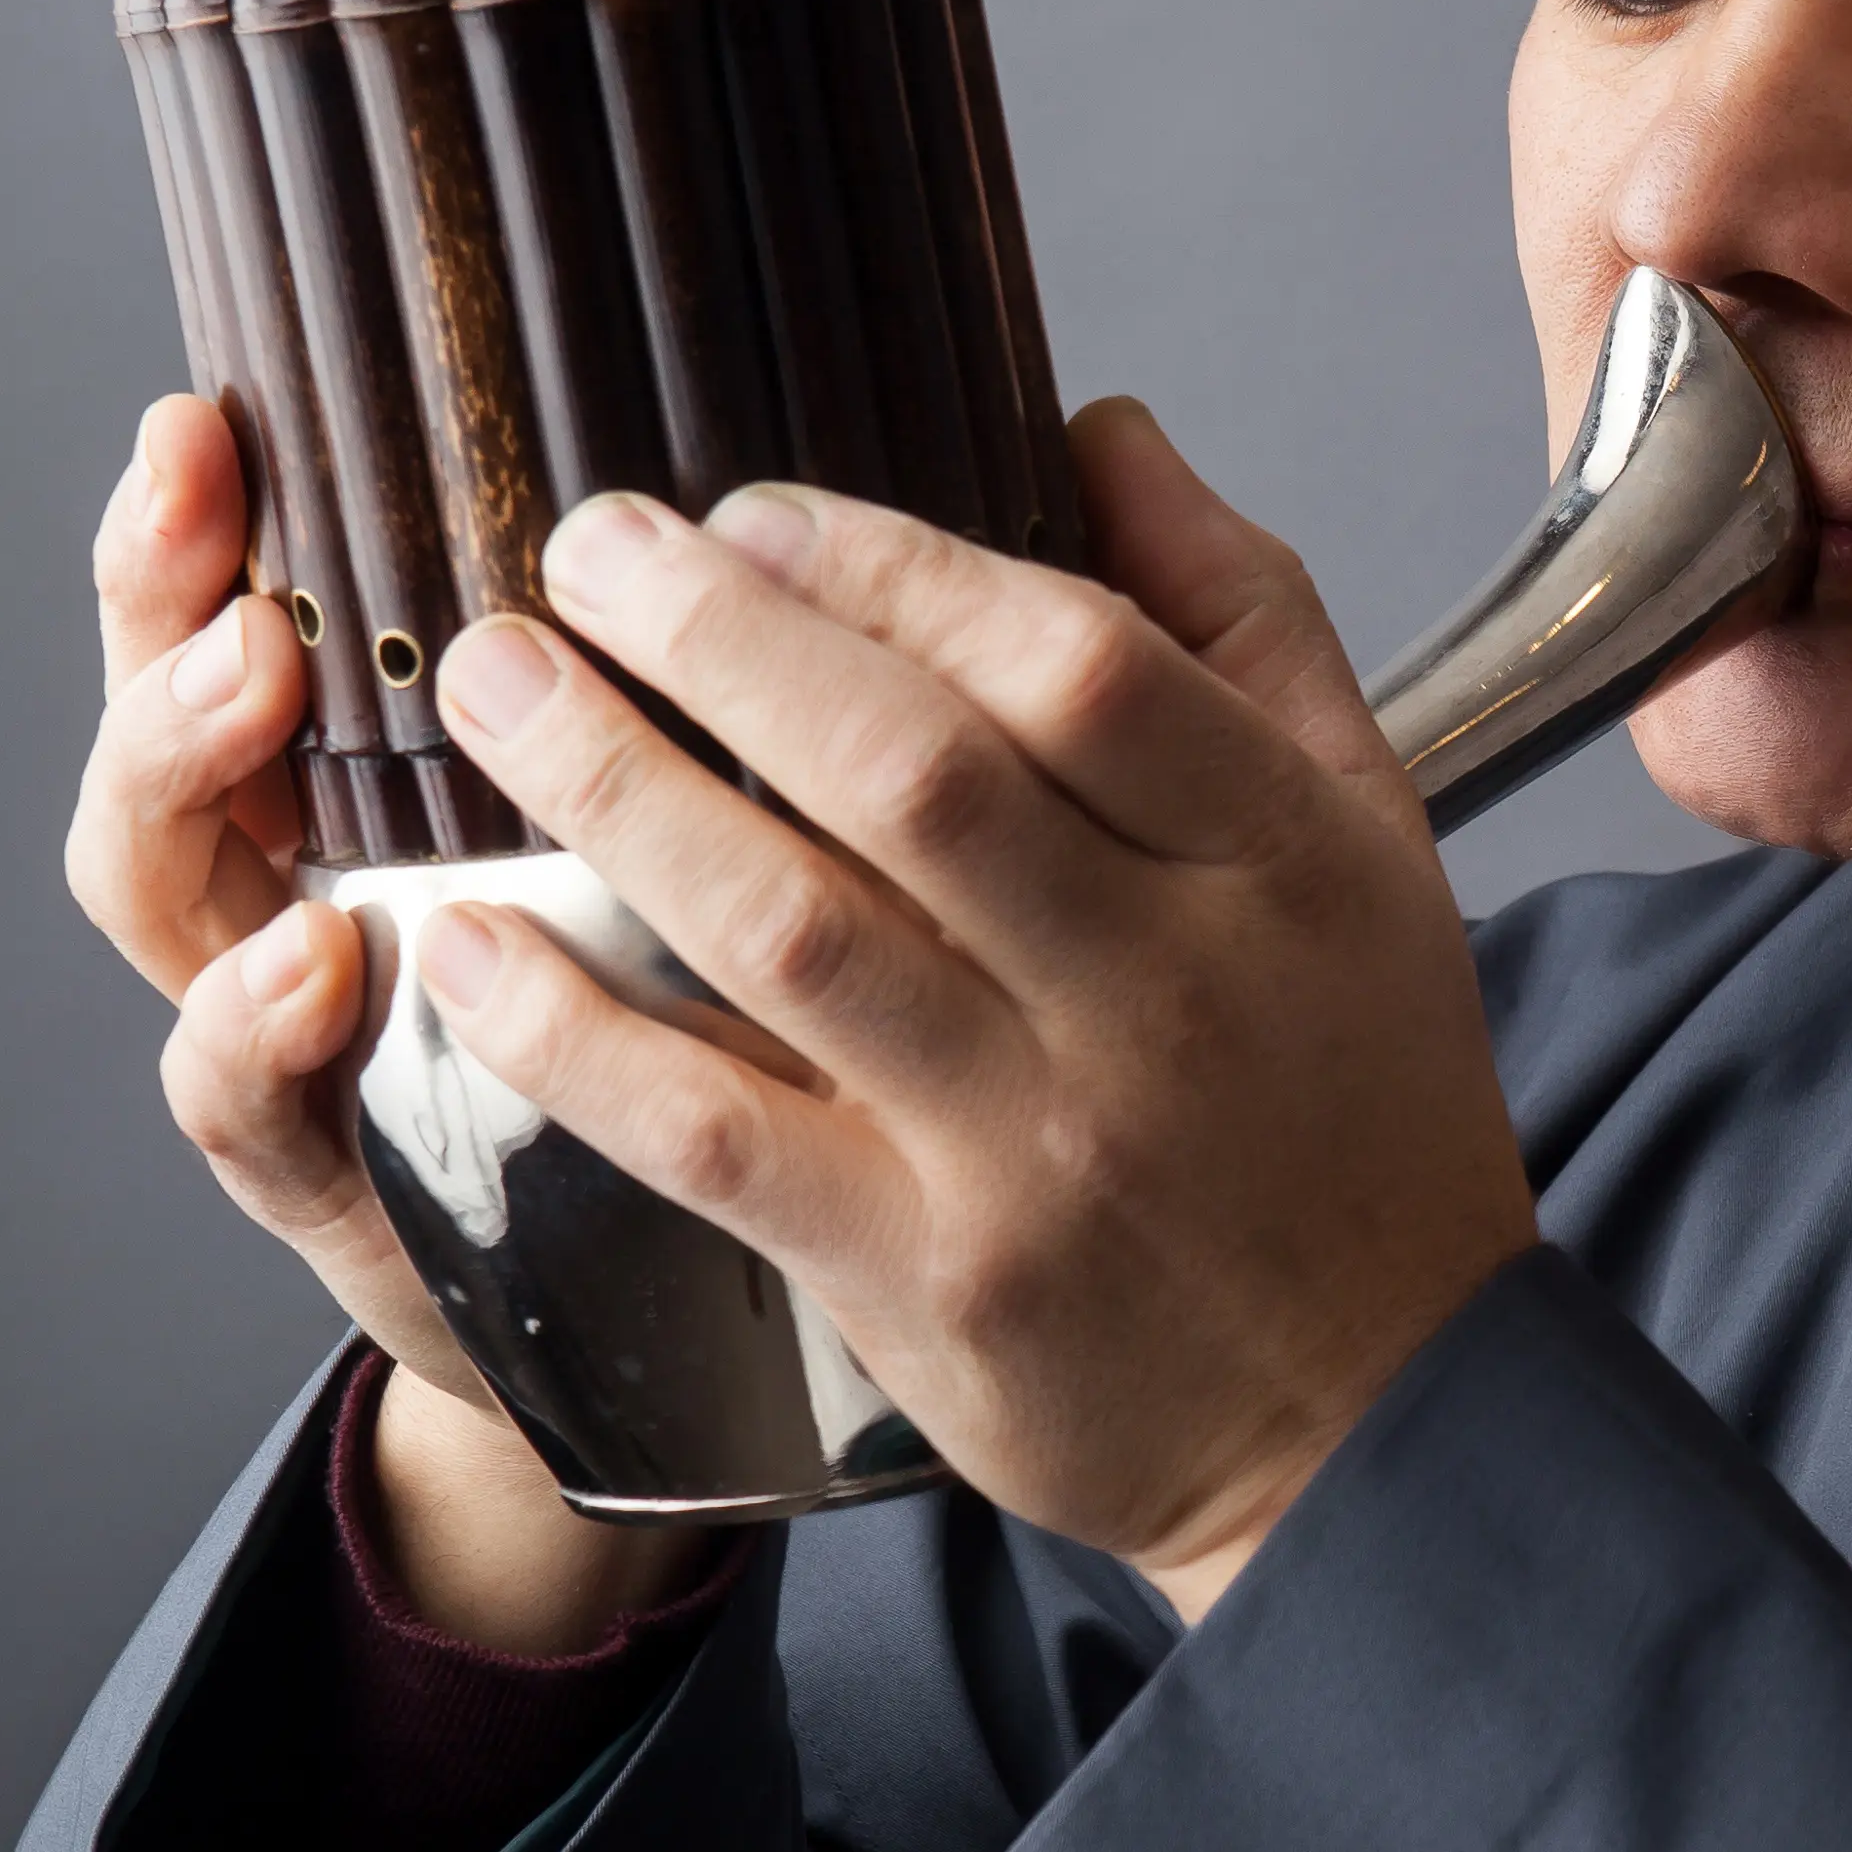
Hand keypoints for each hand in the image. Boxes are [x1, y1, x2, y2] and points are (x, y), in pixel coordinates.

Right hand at [64, 394, 711, 1650]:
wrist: (679, 1315)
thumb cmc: (725, 1045)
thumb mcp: (742, 837)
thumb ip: (763, 691)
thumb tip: (839, 496)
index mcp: (387, 775)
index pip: (251, 603)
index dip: (208, 517)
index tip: (212, 417)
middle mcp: (302, 881)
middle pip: (168, 718)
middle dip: (160, 611)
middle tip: (211, 522)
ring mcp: (292, 1034)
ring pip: (160, 885)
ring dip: (188, 771)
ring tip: (248, 679)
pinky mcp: (331, 1187)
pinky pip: (246, 1108)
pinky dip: (257, 1035)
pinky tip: (316, 967)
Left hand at [417, 406, 1541, 1615]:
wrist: (1377, 1419)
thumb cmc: (1356, 1110)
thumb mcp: (1371, 841)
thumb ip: (1244, 622)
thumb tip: (1098, 431)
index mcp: (1281, 866)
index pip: (1076, 667)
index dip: (893, 567)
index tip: (751, 513)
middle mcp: (1165, 1000)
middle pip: (913, 774)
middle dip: (717, 638)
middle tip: (578, 552)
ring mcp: (1039, 1151)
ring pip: (791, 932)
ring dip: (615, 788)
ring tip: (496, 685)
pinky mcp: (930, 1282)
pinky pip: (717, 1133)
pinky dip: (578, 1034)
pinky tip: (474, 944)